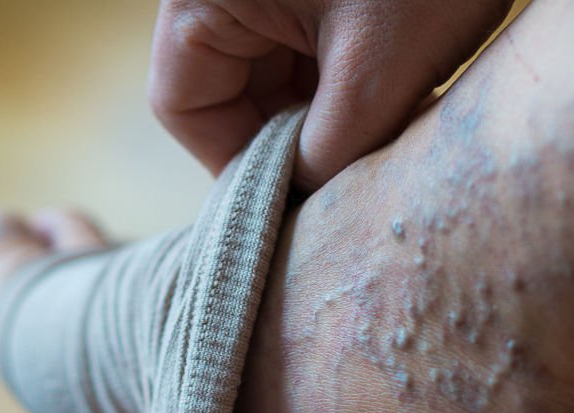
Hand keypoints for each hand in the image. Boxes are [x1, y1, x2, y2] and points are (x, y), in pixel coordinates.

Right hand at [148, 0, 512, 189]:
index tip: (288, 203)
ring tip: (377, 129)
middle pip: (229, 91)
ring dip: (319, 114)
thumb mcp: (378, 68)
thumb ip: (327, 150)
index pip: (184, 103)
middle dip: (285, 140)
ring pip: (273, 74)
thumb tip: (300, 203)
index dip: (233, 164)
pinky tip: (389, 97)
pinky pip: (308, 49)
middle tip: (341, 176)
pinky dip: (342, 82)